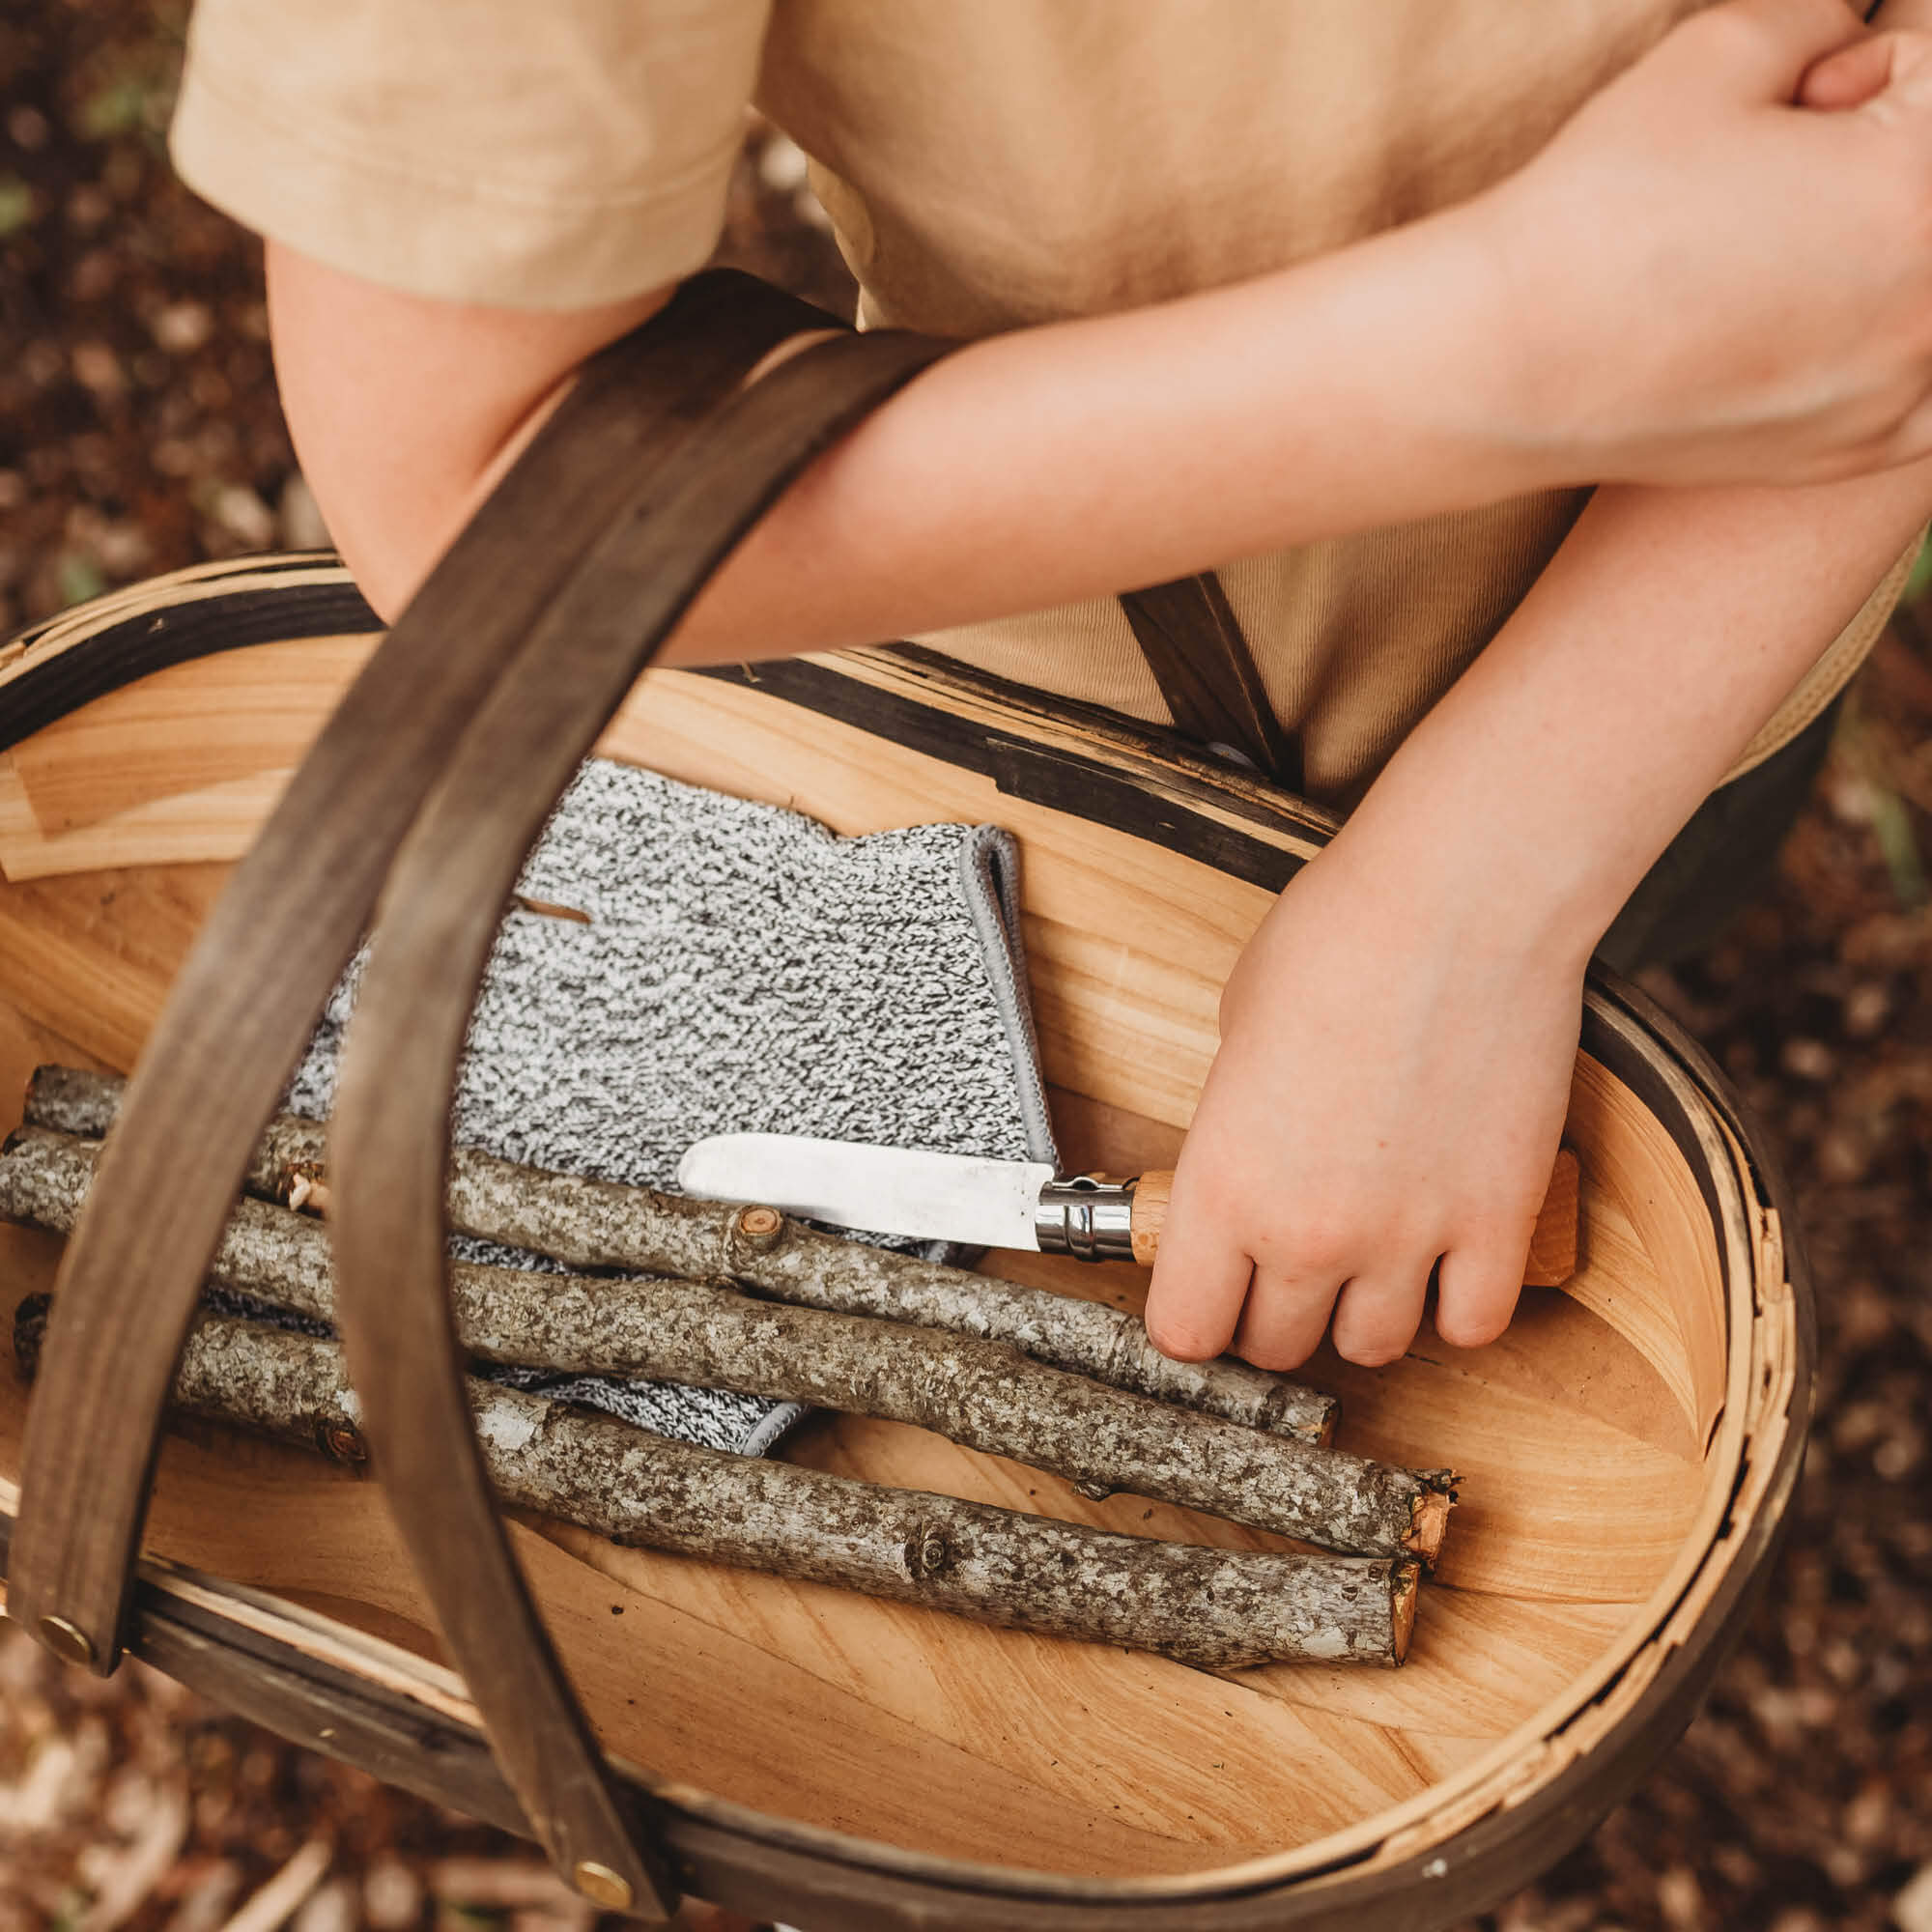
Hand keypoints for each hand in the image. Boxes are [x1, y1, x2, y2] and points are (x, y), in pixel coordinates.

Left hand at [1142, 843, 1582, 1371]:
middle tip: (1289, 1266)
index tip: (1209, 1297)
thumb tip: (1253, 1156)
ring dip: (1365, 1311)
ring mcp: (1409, 1237)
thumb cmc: (1337, 940)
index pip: (1186, 1331)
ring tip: (1371, 1255)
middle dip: (1276, 1311)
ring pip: (1374, 1348)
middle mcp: (1309, 1231)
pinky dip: (1458, 1305)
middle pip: (1278, 1345)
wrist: (1456, 904)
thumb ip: (1236, 1126)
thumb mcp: (1235, 1032)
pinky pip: (1474, 1324)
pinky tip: (1447, 1259)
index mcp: (1223, 1185)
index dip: (1195, 1318)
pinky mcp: (1499, 1223)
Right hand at [1475, 0, 1931, 487]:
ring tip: (1797, 254)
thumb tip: (1857, 35)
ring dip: (1894, 253)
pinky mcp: (1858, 449)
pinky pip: (1931, 387)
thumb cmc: (1596, 208)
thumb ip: (1821, 19)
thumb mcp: (1715, 51)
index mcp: (1922, 190)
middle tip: (1789, 177)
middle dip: (1887, 160)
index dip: (1859, 74)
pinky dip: (1899, 345)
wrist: (1506, 365)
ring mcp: (1900, 393)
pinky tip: (1831, 323)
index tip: (1795, 104)